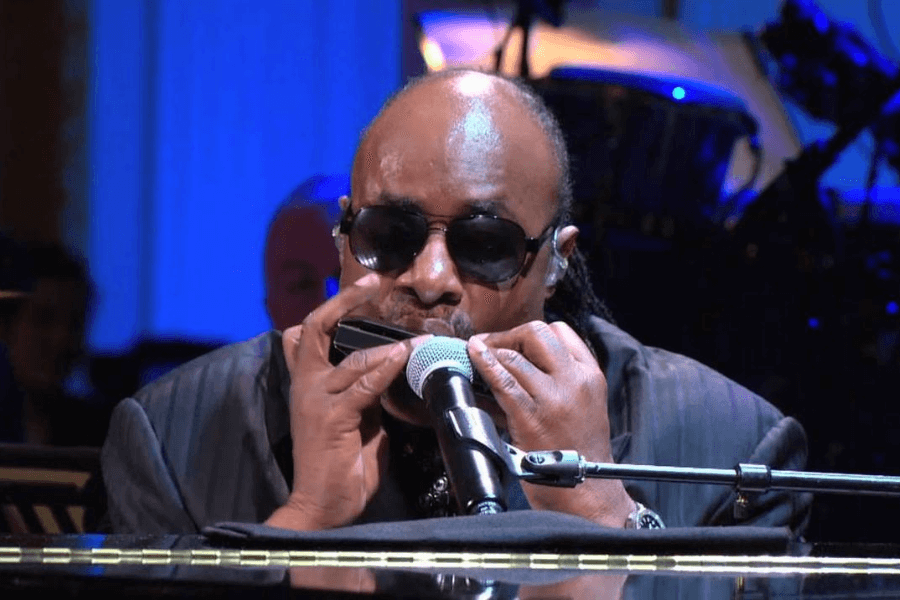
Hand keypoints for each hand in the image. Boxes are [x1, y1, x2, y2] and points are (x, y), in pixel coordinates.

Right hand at [266, 273, 413, 530]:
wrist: (322, 506)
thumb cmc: (339, 467)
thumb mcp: (357, 422)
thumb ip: (367, 395)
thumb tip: (390, 375)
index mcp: (308, 384)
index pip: (311, 334)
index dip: (335, 307)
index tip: (365, 286)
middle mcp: (306, 386)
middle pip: (315, 328)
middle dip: (344, 301)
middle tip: (373, 281)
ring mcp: (315, 401)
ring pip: (349, 359)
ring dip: (387, 347)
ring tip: (418, 339)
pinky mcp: (330, 419)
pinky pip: (362, 387)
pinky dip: (384, 370)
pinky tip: (403, 357)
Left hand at [468, 321, 632, 526]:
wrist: (588, 492)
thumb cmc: (579, 452)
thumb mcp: (583, 405)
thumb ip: (557, 380)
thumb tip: (512, 361)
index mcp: (590, 375)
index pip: (560, 331)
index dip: (529, 333)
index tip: (511, 341)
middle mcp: (575, 381)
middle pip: (537, 333)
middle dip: (508, 335)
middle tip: (490, 346)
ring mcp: (554, 398)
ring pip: (514, 354)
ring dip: (490, 351)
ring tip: (476, 355)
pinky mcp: (532, 417)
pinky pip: (503, 380)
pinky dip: (484, 364)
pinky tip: (473, 357)